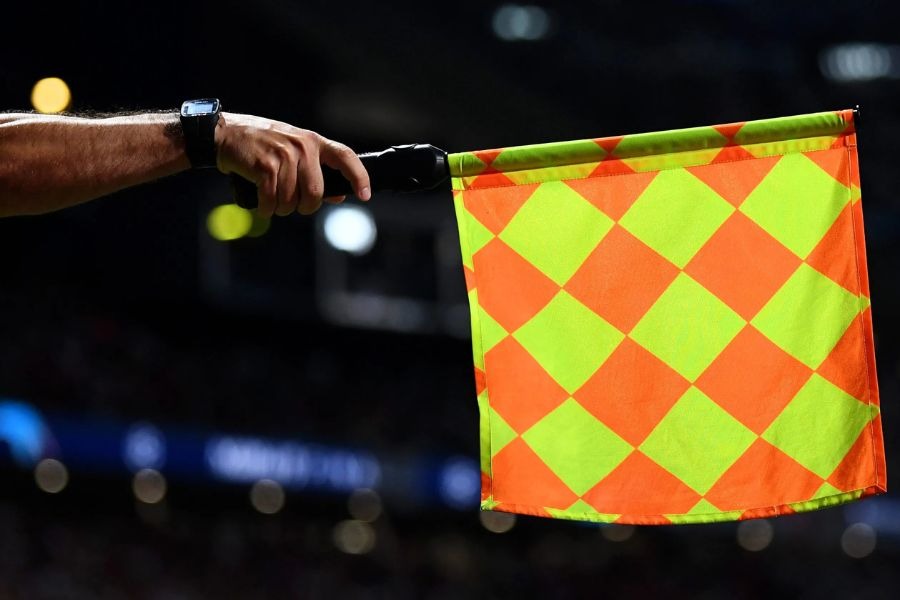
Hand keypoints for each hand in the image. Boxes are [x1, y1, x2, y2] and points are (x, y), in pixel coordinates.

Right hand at [214, 112, 370, 217]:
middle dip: (305, 207)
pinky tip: (263, 205)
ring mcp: (284, 155)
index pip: (346, 156)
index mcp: (313, 141)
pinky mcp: (265, 166)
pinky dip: (267, 209)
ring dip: (282, 208)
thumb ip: (317, 171)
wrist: (226, 134)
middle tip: (293, 206)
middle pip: (316, 192)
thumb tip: (339, 196)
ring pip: (293, 200)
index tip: (366, 195)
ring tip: (273, 200)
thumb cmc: (262, 145)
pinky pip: (272, 200)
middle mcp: (302, 146)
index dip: (359, 177)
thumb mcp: (293, 150)